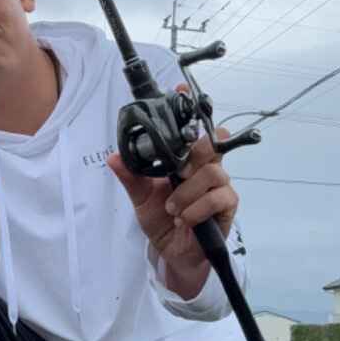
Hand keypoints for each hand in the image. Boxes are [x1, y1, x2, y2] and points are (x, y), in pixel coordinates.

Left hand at [107, 86, 238, 297]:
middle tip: (178, 170)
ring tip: (171, 207)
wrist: (173, 252)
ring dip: (186, 192)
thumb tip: (113, 157)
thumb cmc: (161, 219)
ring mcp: (219, 186)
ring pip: (212, 172)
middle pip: (212, 142)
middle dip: (195, 151)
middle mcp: (205, 168)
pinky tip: (184, 218)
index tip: (180, 88)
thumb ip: (130, 177)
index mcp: (185, 160)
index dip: (191, 108)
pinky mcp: (227, 206)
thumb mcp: (140, 197)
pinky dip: (196, 208)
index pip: (193, 129)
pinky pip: (218, 198)